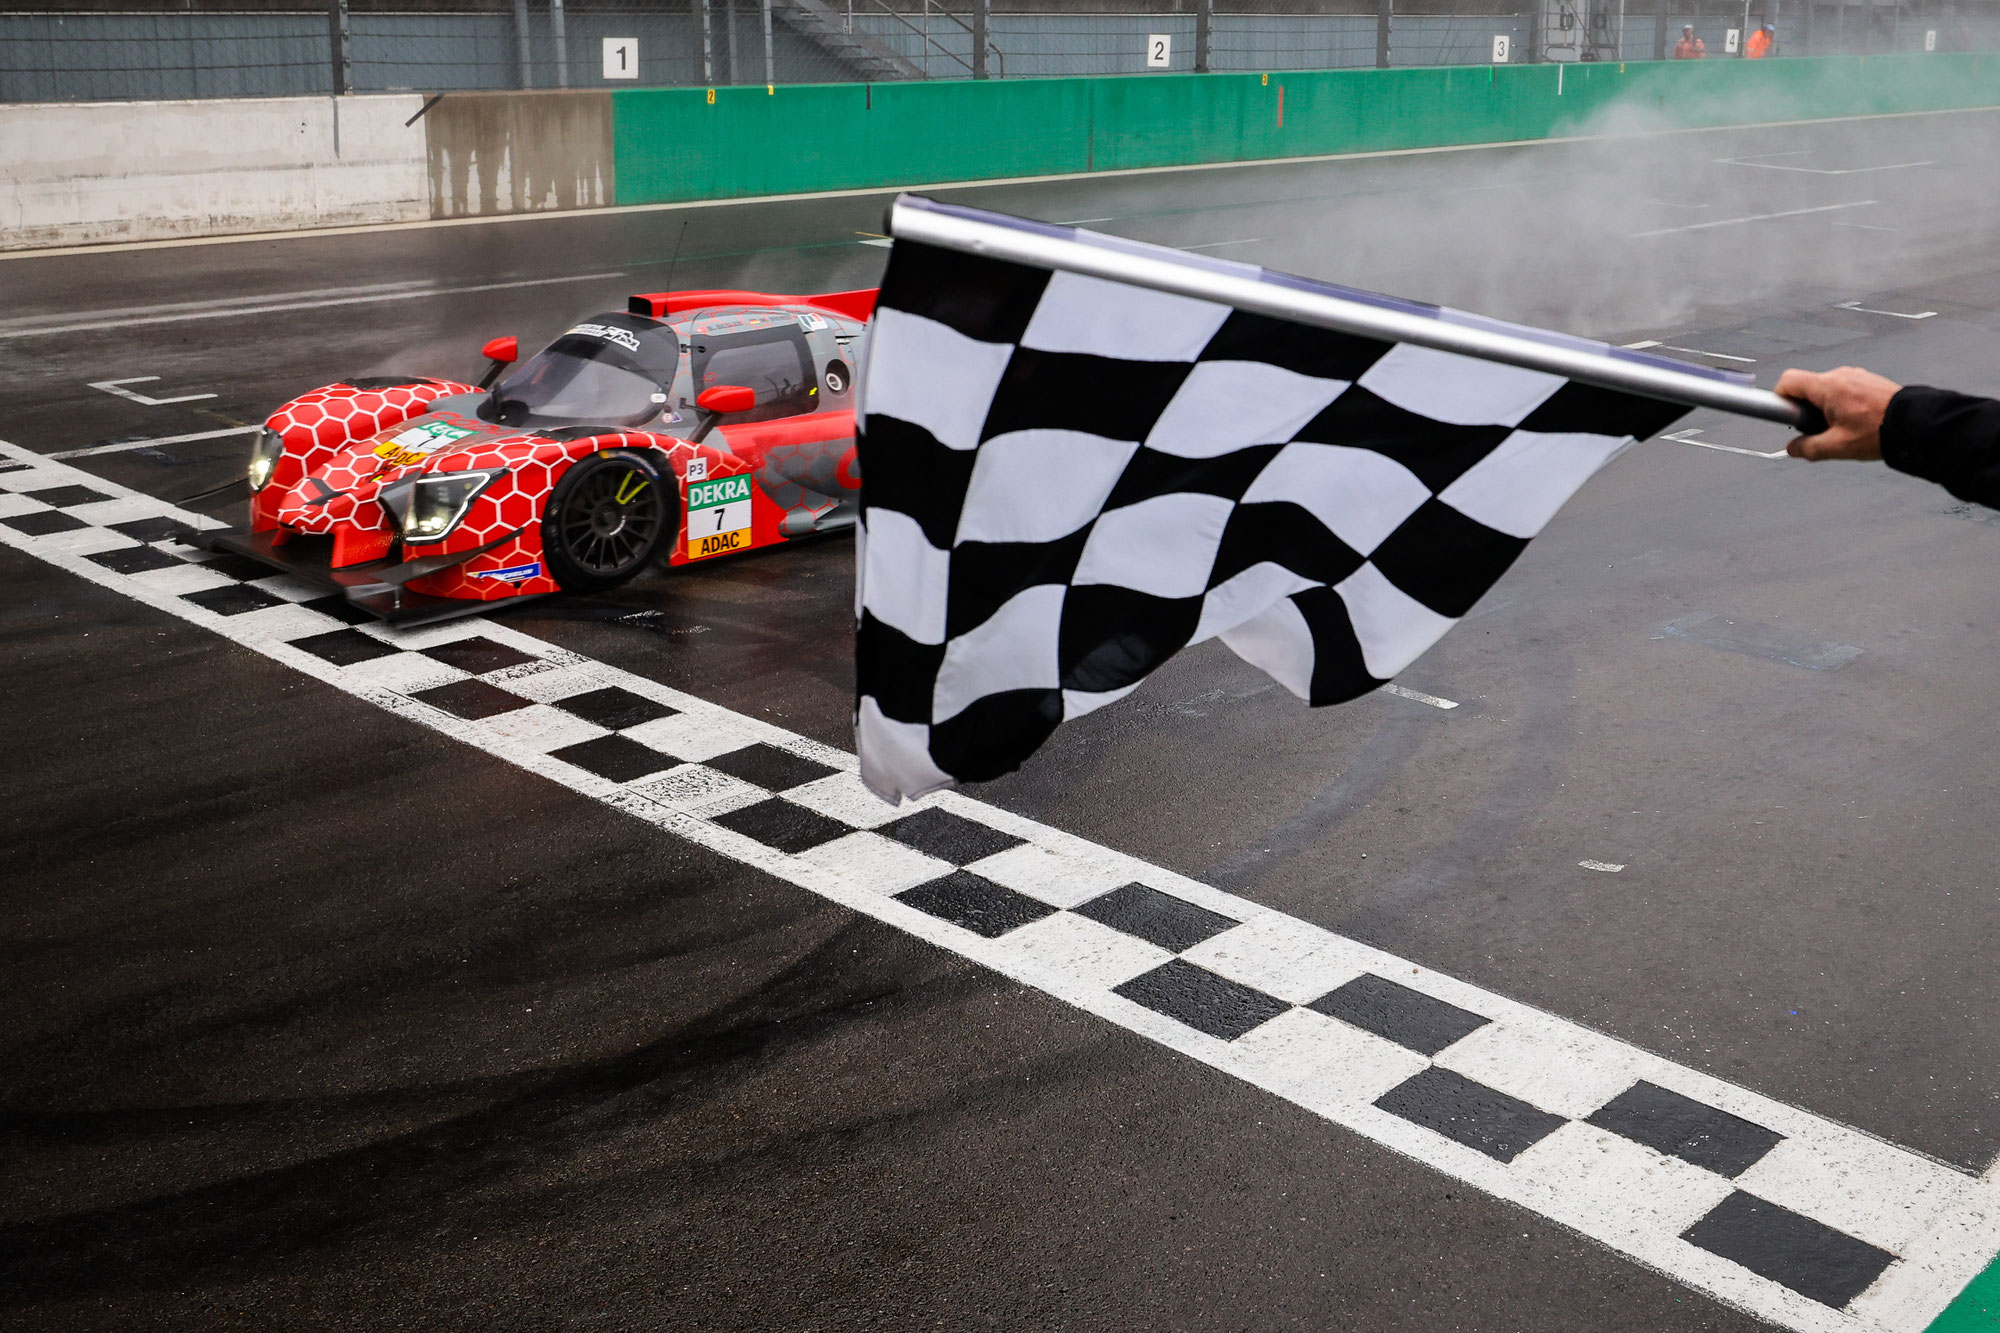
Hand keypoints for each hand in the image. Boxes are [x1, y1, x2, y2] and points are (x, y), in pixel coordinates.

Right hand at [1777, 366, 1901, 460]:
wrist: (1917, 423)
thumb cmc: (1879, 432)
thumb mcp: (1837, 447)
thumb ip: (1807, 448)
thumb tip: (1793, 448)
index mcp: (1828, 387)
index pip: (1788, 381)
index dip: (1780, 399)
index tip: (1788, 417)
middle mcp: (1840, 375)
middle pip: (1807, 387)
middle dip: (1806, 409)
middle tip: (1821, 430)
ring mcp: (1855, 376)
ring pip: (1826, 390)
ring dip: (1826, 408)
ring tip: (1844, 428)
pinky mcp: (1868, 380)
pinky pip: (1844, 389)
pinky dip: (1842, 404)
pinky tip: (1857, 422)